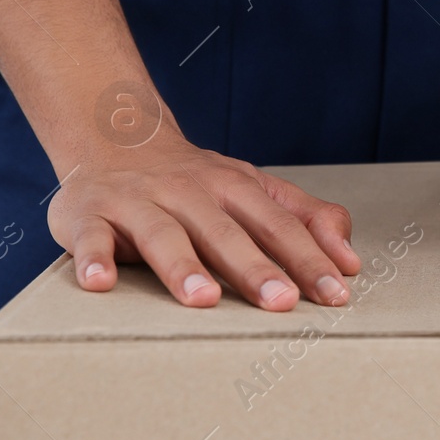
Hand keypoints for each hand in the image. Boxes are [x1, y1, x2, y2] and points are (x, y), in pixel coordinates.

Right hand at [49, 132, 361, 309]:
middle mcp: (190, 192)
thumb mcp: (255, 190)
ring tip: (203, 299)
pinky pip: (89, 236)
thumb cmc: (196, 181)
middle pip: (226, 232)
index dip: (310, 259)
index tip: (336, 293)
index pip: (280, 226)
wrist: (114, 137)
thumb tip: (350, 259)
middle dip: (256, 267)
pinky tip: (101, 282)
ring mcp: (138, 201)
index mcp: (235, 187)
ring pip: (163, 234)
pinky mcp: (88, 213)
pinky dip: (93, 257)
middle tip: (283, 302)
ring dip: (183, 266)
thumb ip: (306, 219)